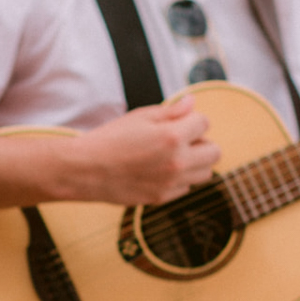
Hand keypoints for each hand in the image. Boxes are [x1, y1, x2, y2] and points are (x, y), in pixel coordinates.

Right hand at [71, 97, 219, 204]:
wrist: (85, 170)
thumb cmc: (109, 139)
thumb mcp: (140, 116)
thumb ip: (171, 111)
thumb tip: (192, 103)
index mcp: (173, 137)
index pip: (204, 122)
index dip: (190, 119)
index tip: (176, 121)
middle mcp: (177, 162)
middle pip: (214, 152)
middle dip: (201, 141)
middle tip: (181, 139)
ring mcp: (171, 183)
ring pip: (205, 173)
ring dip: (196, 162)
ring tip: (173, 156)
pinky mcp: (162, 197)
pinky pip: (186, 187)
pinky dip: (180, 178)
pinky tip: (159, 170)